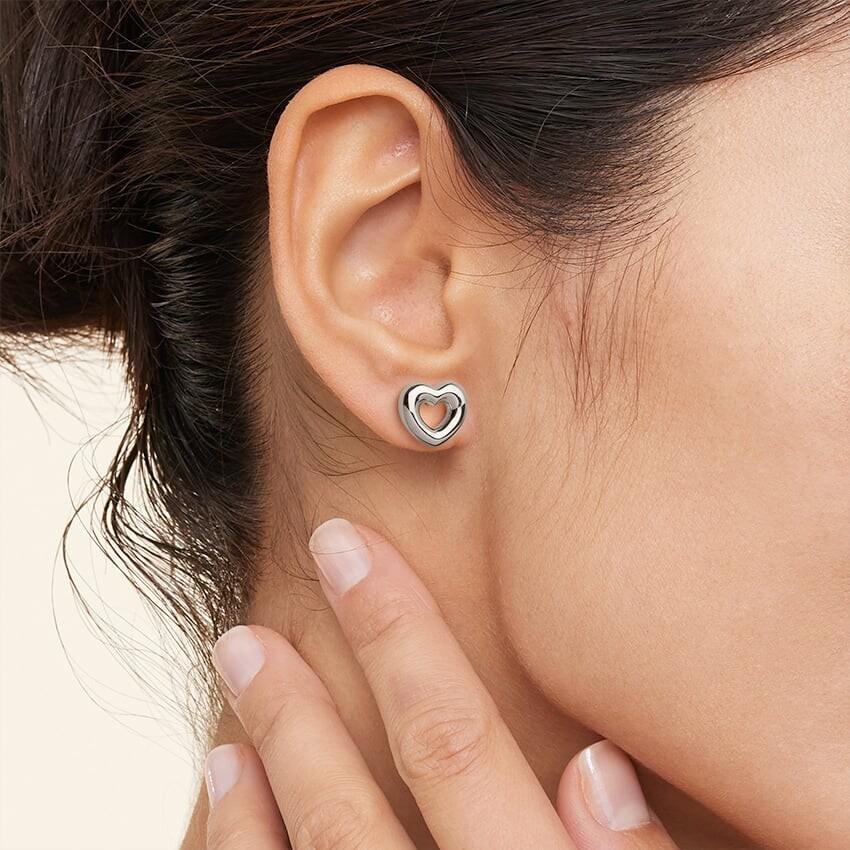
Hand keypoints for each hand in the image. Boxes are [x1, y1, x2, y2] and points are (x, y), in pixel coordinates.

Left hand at [204, 518, 678, 848]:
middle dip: (299, 708)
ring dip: (265, 773)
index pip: (452, 747)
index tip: (346, 551)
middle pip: (353, 806)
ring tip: (232, 697)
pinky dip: (243, 848)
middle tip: (250, 628)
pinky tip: (227, 794)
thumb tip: (599, 764)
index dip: (397, 639)